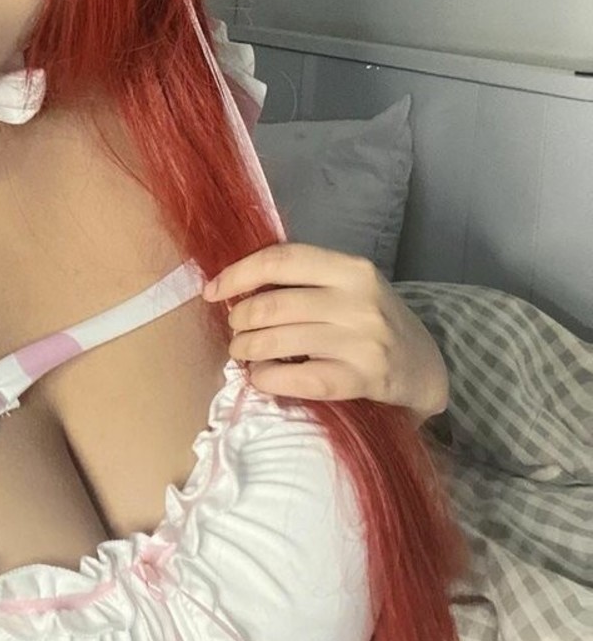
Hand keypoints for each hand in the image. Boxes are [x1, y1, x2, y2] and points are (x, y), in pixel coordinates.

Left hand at [202, 243, 447, 422]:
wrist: (426, 364)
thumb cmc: (373, 319)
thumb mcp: (348, 285)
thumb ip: (304, 279)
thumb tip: (236, 284)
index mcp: (350, 268)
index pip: (281, 260)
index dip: (238, 274)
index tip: (213, 291)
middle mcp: (358, 300)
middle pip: (273, 305)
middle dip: (241, 319)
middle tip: (236, 329)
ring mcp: (362, 340)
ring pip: (279, 341)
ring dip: (247, 349)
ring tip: (242, 352)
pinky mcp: (363, 379)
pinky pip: (299, 379)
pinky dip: (268, 378)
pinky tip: (261, 377)